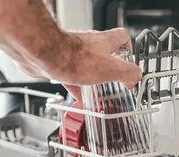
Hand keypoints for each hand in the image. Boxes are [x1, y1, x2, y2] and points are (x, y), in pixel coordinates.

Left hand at [16, 28, 141, 99]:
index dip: (129, 49)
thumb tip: (135, 79)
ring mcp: (73, 52)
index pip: (122, 37)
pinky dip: (77, 86)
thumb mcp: (112, 69)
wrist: (43, 54)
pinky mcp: (59, 61)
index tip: (130, 63)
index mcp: (105, 42)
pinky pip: (71, 75)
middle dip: (111, 67)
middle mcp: (89, 44)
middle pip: (105, 52)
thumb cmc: (73, 58)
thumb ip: (129, 73)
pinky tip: (78, 97)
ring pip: (88, 64)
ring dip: (94, 77)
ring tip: (98, 91)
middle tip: (115, 80)